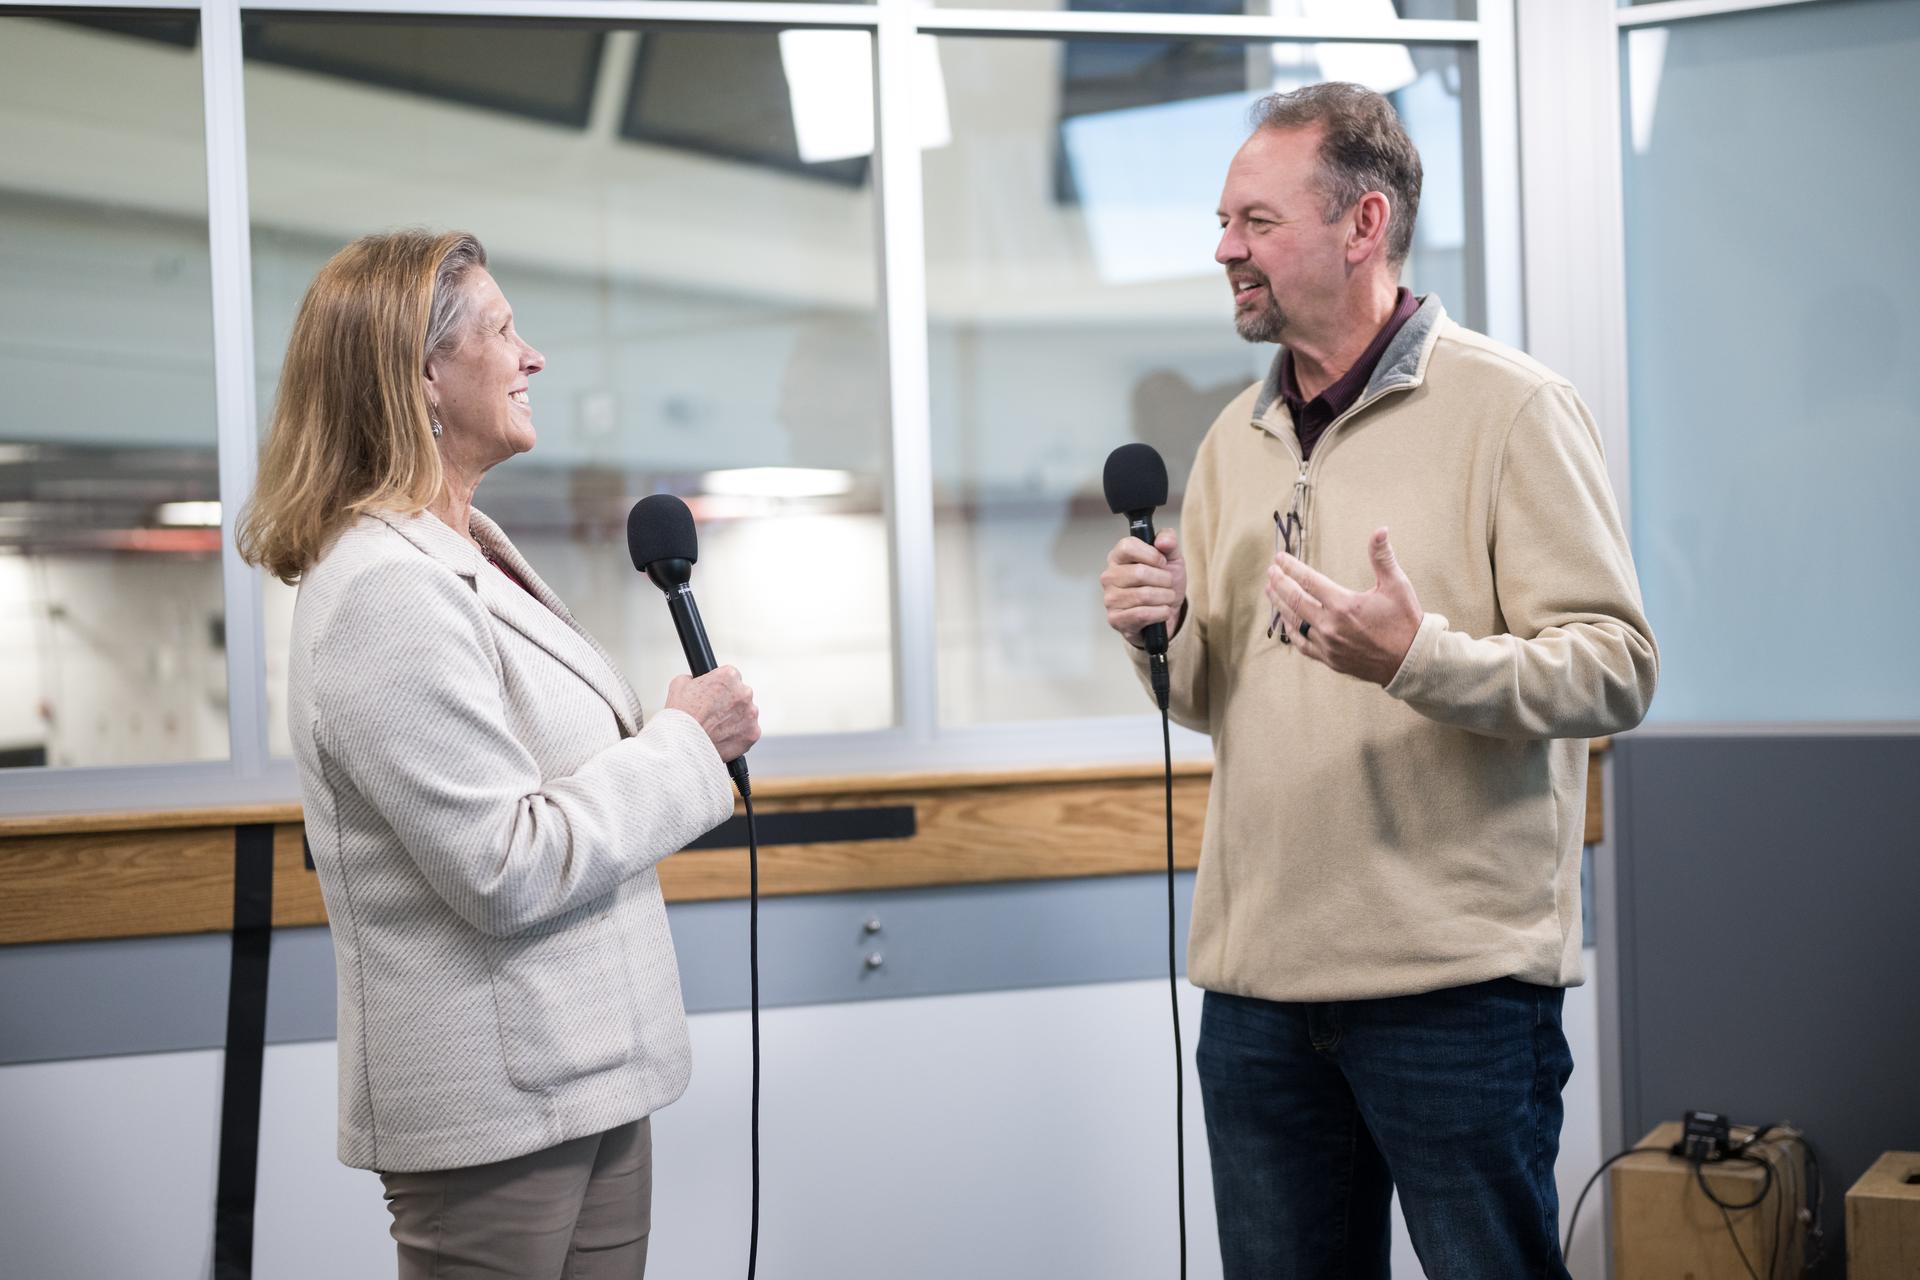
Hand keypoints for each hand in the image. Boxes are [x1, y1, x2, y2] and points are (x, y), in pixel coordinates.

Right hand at [665, 666, 760, 762]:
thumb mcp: (680, 684)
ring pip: (747, 713)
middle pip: (741, 694)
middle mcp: (744, 692)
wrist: (682, 744)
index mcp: (728, 676)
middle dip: (731, 702)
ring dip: (736, 718)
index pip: (732, 677)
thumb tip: (694, 679)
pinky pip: (748, 731)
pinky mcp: (753, 733)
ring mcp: (751, 714)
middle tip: (715, 713)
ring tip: (717, 727)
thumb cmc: (680, 715)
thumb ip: (693, 678)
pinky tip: (724, 737)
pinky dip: (739, 735)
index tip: (715, 695)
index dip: (722, 687)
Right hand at [1102, 530, 1186, 648]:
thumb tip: (1163, 541)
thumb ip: (1169, 541)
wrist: (1166, 613)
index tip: (1162, 562)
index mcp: (1118, 557)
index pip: (1127, 546)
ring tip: (1166, 598)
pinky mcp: (1115, 619)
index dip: (1152, 554)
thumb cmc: (1163, 584)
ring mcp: (1110, 599)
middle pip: (1139, 572)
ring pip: (1143, 595)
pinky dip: (1160, 613)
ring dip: (1165, 598)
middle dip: (1164, 580)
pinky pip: (1142, 614)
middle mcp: (1109, 576)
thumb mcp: (1172, 558)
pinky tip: (1162, 611)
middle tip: (1167, 584)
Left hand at [1266, 527, 1421, 686]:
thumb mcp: (1397, 585)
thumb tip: (1380, 530)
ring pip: (1294, 622)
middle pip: (1294, 600)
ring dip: (1280, 605)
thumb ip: (1382, 557)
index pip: (1308, 581)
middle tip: (1270, 571)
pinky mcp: (1329, 659)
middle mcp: (1330, 626)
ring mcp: (1327, 645)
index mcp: (1343, 605)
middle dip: (1279, 583)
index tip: (1280, 558)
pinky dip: (1291, 631)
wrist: (1411, 662)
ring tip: (1270, 591)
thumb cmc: (1405, 622)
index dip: (1291, 567)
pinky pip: (1302, 644)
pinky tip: (1286, 622)